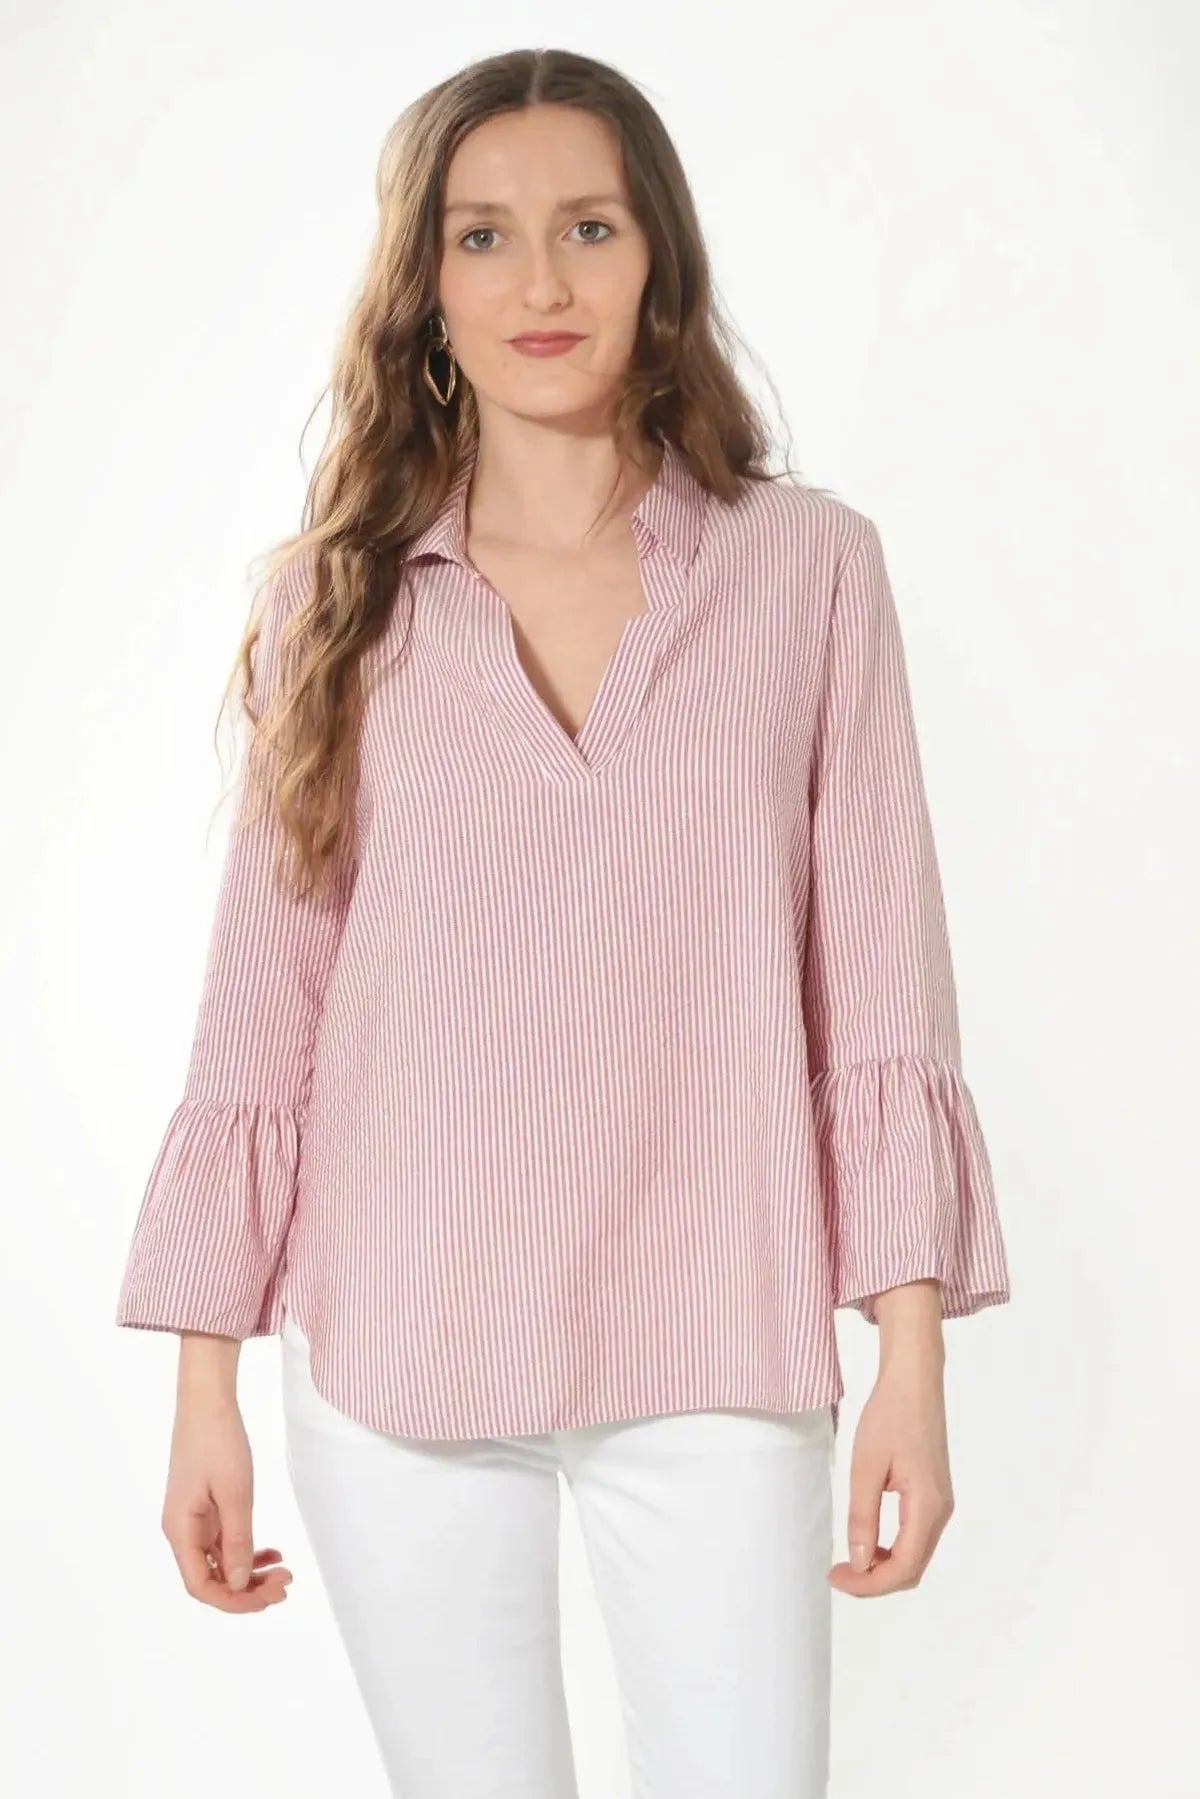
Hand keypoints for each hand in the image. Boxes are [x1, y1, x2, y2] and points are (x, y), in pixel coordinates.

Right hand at [161, 1395, 292, 1611]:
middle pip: (212, 1578)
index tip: (268, 1598)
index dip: (233, 1600)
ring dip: (251, 1572)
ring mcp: (193, 1519)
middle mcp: (182, 1530)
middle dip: (248, 1589)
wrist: (207, 1401)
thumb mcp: (235, 1492)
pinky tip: (272, 1552)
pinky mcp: (205, 1507)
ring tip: (284, 1572)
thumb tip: (240, 1583)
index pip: (201, 1586)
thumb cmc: (217, 1441)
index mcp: (180, 1530)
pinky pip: (224, 1541)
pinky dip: (248, 1549)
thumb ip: (238, 1540)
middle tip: (286, 1585)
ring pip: (221, 1561)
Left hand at [828, 1354, 954, 1596]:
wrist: (914, 1380)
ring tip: (849, 1560)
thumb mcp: (866, 1467)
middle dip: (875, 1580)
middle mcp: (941, 1511)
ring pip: (915, 1555)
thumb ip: (863, 1517)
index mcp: (928, 1507)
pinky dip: (892, 1548)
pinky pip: (915, 1536)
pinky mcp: (934, 1494)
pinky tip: (868, 1539)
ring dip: (883, 1565)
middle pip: (912, 1568)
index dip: (869, 1584)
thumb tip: (859, 1563)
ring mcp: (940, 1503)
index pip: (903, 1567)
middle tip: (838, 1574)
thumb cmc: (889, 1416)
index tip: (836, 1578)